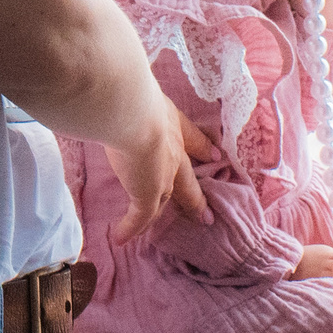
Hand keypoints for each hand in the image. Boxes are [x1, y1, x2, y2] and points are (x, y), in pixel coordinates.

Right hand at [108, 105, 214, 243]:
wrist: (133, 113)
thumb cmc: (134, 96)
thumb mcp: (141, 95)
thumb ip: (134, 100)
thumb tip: (117, 98)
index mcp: (171, 124)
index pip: (190, 138)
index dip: (202, 147)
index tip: (215, 155)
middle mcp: (172, 151)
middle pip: (188, 177)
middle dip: (197, 194)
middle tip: (208, 212)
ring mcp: (162, 175)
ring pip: (169, 197)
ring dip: (178, 211)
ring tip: (189, 224)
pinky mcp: (147, 194)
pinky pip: (140, 216)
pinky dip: (131, 227)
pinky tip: (122, 237)